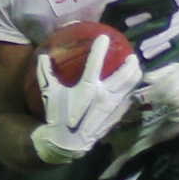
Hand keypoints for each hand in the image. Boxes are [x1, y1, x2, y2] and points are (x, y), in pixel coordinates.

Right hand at [29, 35, 141, 164]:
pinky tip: (131, 86)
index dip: (100, 49)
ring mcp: (112, 106)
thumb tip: (43, 55)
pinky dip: (131, 90)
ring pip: (130, 86)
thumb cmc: (58, 115)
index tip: (105, 37)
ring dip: (135, 74)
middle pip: (124, 75)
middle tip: (131, 55)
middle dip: (130, 62)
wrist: (67, 142)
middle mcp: (103, 96)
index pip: (96, 63)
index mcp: (86, 88)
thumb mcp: (50, 93)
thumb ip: (46, 73)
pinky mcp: (117, 115)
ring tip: (135, 67)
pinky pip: (129, 99)